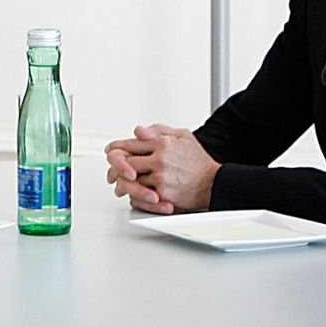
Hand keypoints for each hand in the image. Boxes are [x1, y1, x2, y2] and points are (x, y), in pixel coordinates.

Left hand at [104, 124, 219, 213]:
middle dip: (115, 167)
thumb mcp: (183, 136)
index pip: (130, 144)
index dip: (116, 148)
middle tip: (111, 172)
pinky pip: (140, 196)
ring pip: (130, 181)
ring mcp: (160, 178)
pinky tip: (133, 194)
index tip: (110, 151)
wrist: (215, 183)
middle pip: (125, 162)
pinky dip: (134, 195)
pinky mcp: (163, 194)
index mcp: (162, 143)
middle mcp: (159, 160)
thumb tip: (138, 131)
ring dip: (122, 183)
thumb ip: (158, 130)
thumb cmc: (199, 161)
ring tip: (120, 185)